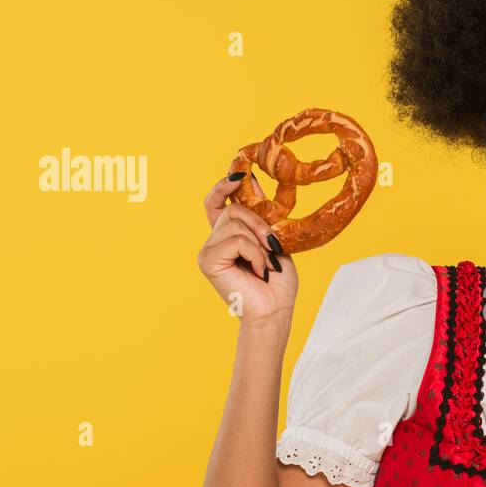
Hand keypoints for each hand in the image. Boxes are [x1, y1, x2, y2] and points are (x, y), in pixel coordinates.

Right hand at [197, 172, 298, 325]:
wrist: (275, 311)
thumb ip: (261, 215)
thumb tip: (251, 180)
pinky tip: (259, 271)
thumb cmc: (277, 283)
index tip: (240, 175)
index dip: (223, 186)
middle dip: (260, 223)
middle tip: (275, 245)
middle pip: (233, 209)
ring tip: (266, 263)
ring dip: (260, 242)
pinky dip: (254, 254)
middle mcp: (214, 241)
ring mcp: (208, 251)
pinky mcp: (207, 261)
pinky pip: (235, 240)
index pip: (216, 203)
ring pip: (235, 224)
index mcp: (228, 236)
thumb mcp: (273, 241)